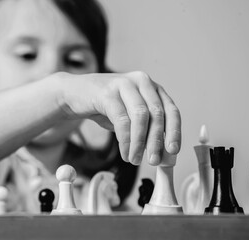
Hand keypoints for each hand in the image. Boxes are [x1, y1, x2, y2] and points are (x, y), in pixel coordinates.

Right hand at [56, 71, 180, 165]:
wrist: (74, 93)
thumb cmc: (105, 106)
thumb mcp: (129, 116)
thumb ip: (145, 129)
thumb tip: (161, 153)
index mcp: (151, 87)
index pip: (171, 110)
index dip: (174, 131)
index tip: (173, 150)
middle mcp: (141, 81)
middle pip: (157, 114)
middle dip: (156, 141)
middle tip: (153, 161)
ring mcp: (124, 84)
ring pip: (141, 117)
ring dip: (140, 143)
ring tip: (136, 159)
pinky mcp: (108, 92)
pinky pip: (122, 120)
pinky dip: (125, 140)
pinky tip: (124, 153)